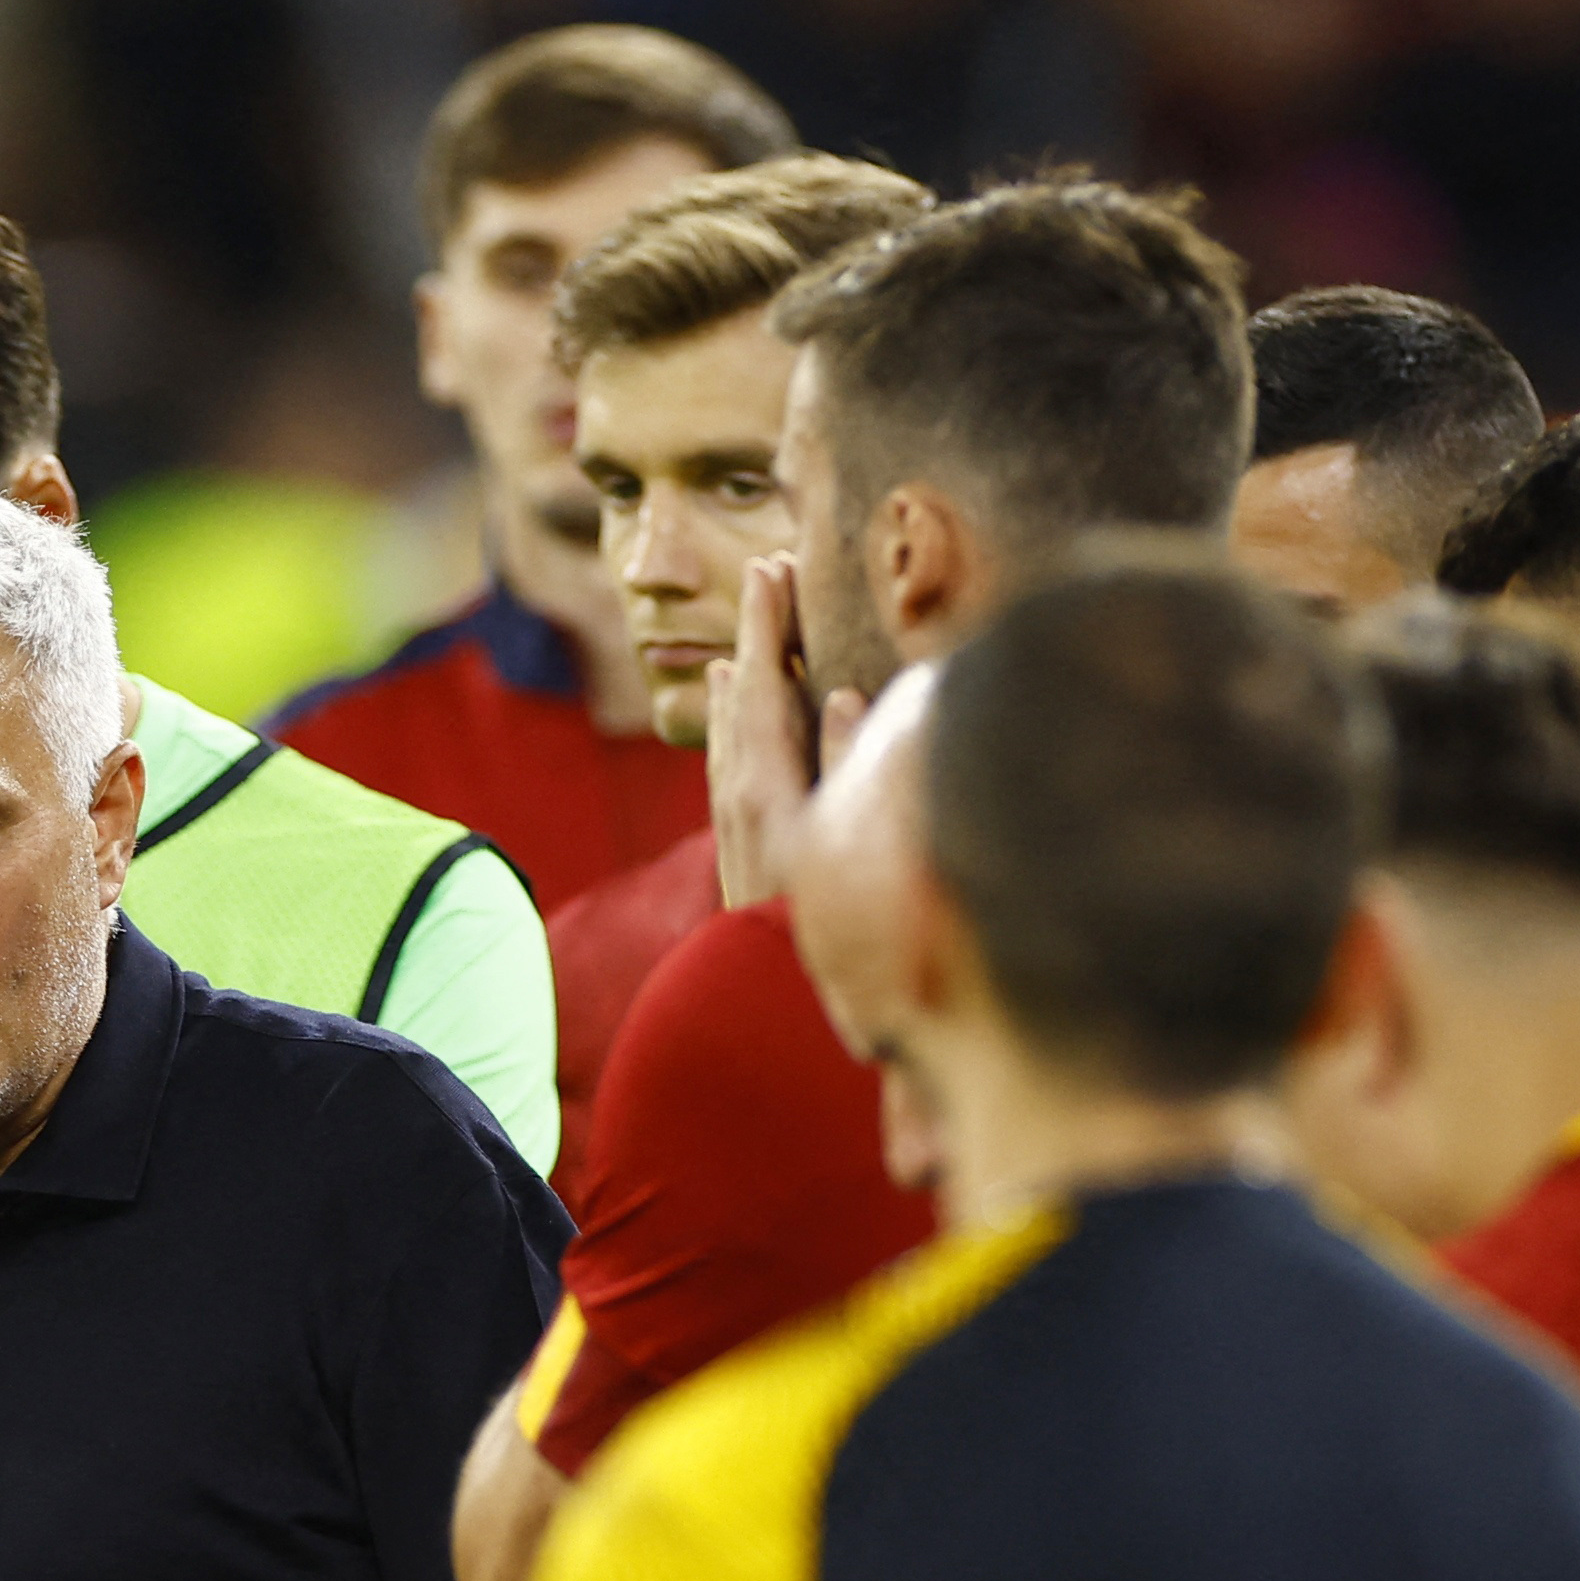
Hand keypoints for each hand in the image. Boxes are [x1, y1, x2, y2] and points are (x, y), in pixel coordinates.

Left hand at [705, 556, 851, 914]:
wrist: (765, 1012)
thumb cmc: (825, 933)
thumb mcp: (846, 846)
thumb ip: (850, 768)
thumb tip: (850, 696)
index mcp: (766, 791)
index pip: (767, 687)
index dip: (770, 625)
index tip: (772, 568)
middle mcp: (739, 805)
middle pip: (743, 703)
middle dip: (755, 641)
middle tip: (765, 580)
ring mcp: (734, 833)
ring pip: (729, 741)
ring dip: (737, 693)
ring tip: (738, 656)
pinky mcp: (738, 862)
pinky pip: (729, 778)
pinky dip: (732, 744)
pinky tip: (736, 742)